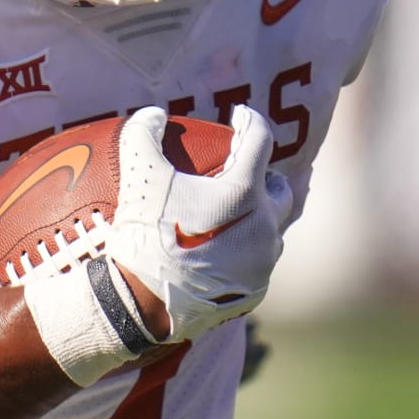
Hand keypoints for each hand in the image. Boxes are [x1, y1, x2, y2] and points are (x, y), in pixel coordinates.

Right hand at [107, 105, 291, 342]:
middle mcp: (264, 226)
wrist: (144, 303)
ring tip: (231, 215)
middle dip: (265, 177)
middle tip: (240, 174)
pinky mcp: (255, 290)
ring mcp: (263, 262)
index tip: (239, 117)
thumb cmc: (146, 234)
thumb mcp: (138, 176)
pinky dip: (245, 251)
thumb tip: (154, 114)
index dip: (250, 122)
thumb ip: (144, 134)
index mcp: (244, 193)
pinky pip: (258, 262)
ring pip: (271, 230)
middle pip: (279, 190)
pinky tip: (221, 251)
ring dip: (258, 217)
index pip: (260, 142)